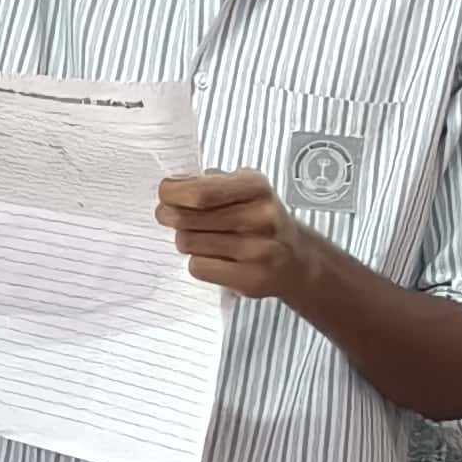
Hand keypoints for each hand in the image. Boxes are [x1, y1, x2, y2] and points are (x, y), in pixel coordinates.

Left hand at [158, 172, 320, 301]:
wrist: (296, 260)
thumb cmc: (260, 220)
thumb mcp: (245, 188)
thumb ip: (211, 182)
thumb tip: (173, 186)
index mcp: (256, 187)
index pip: (200, 191)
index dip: (173, 193)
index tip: (165, 193)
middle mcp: (260, 217)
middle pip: (188, 218)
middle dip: (170, 216)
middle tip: (168, 216)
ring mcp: (258, 250)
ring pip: (189, 243)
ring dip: (185, 241)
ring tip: (198, 238)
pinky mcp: (251, 278)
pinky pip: (199, 268)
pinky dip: (198, 263)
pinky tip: (212, 258)